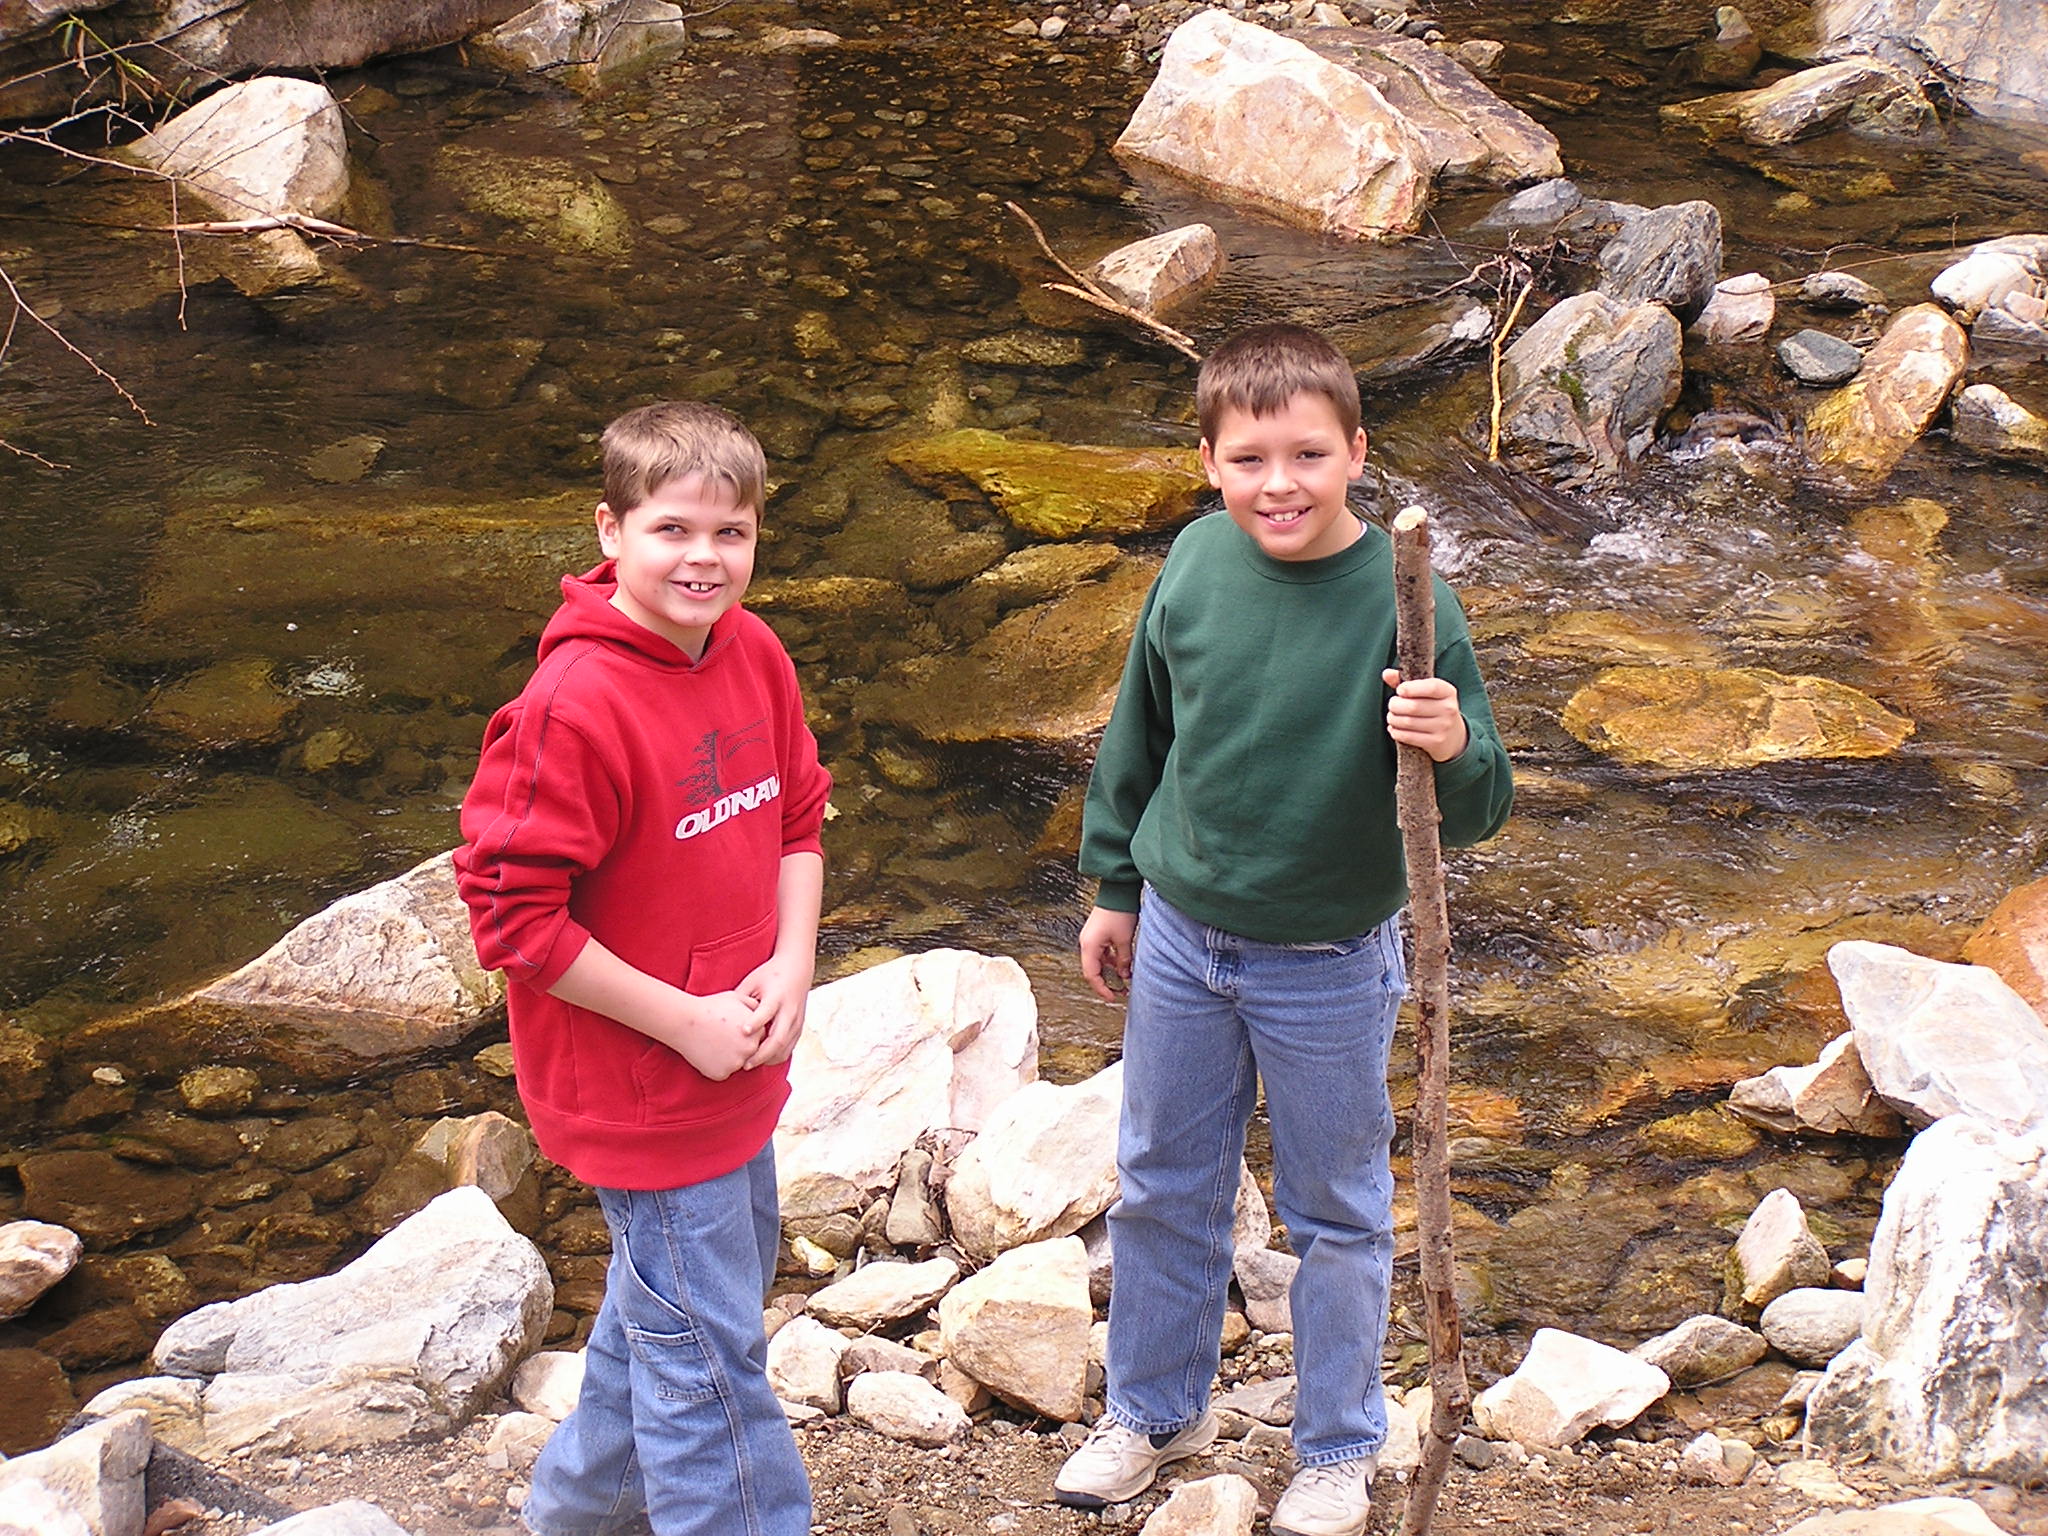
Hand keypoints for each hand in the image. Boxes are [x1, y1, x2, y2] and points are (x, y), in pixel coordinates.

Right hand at [677, 989, 763, 1081]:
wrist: (685, 1021)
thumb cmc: (710, 1007)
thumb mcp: (737, 998)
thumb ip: (754, 1005)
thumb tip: (761, 1010)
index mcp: (756, 1032)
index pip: (758, 1039)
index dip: (744, 1033)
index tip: (732, 1028)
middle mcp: (750, 1050)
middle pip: (749, 1053)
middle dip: (739, 1047)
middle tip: (722, 1036)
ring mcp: (736, 1063)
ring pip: (736, 1064)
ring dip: (728, 1058)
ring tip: (714, 1043)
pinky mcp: (721, 1074)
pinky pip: (722, 1072)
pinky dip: (716, 1066)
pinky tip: (707, 1052)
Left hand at [736, 953, 813, 1069]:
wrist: (797, 969)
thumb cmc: (769, 975)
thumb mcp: (752, 981)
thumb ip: (740, 1000)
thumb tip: (723, 1022)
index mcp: (776, 996)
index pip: (766, 1012)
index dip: (755, 1023)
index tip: (742, 1033)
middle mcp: (789, 1010)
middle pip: (778, 1038)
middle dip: (761, 1054)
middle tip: (744, 1064)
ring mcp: (797, 1021)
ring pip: (785, 1048)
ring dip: (768, 1059)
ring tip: (750, 1064)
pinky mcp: (799, 1028)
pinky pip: (789, 1049)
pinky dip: (775, 1057)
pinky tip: (761, 1059)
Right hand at [1079, 906, 1137, 1003]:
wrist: (1118, 891)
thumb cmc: (1119, 913)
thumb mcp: (1124, 940)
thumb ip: (1123, 960)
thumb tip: (1125, 975)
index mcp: (1089, 947)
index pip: (1092, 975)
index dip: (1102, 989)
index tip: (1114, 998)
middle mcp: (1086, 944)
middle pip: (1093, 971)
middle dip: (1107, 982)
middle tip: (1121, 991)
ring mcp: (1091, 939)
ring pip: (1098, 963)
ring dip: (1110, 972)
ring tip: (1125, 979)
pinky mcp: (1097, 935)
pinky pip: (1102, 954)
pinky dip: (1111, 962)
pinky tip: (1123, 965)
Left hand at [1382, 669, 1468, 762]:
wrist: (1454, 737)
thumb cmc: (1434, 708)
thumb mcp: (1426, 693)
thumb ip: (1406, 682)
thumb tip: (1386, 673)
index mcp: (1448, 692)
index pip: (1431, 687)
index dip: (1411, 688)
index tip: (1400, 690)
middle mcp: (1449, 709)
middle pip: (1413, 706)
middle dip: (1395, 705)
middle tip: (1392, 705)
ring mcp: (1443, 727)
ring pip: (1408, 722)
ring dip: (1393, 719)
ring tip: (1392, 717)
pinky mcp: (1436, 742)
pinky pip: (1408, 737)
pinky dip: (1396, 732)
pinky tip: (1394, 729)